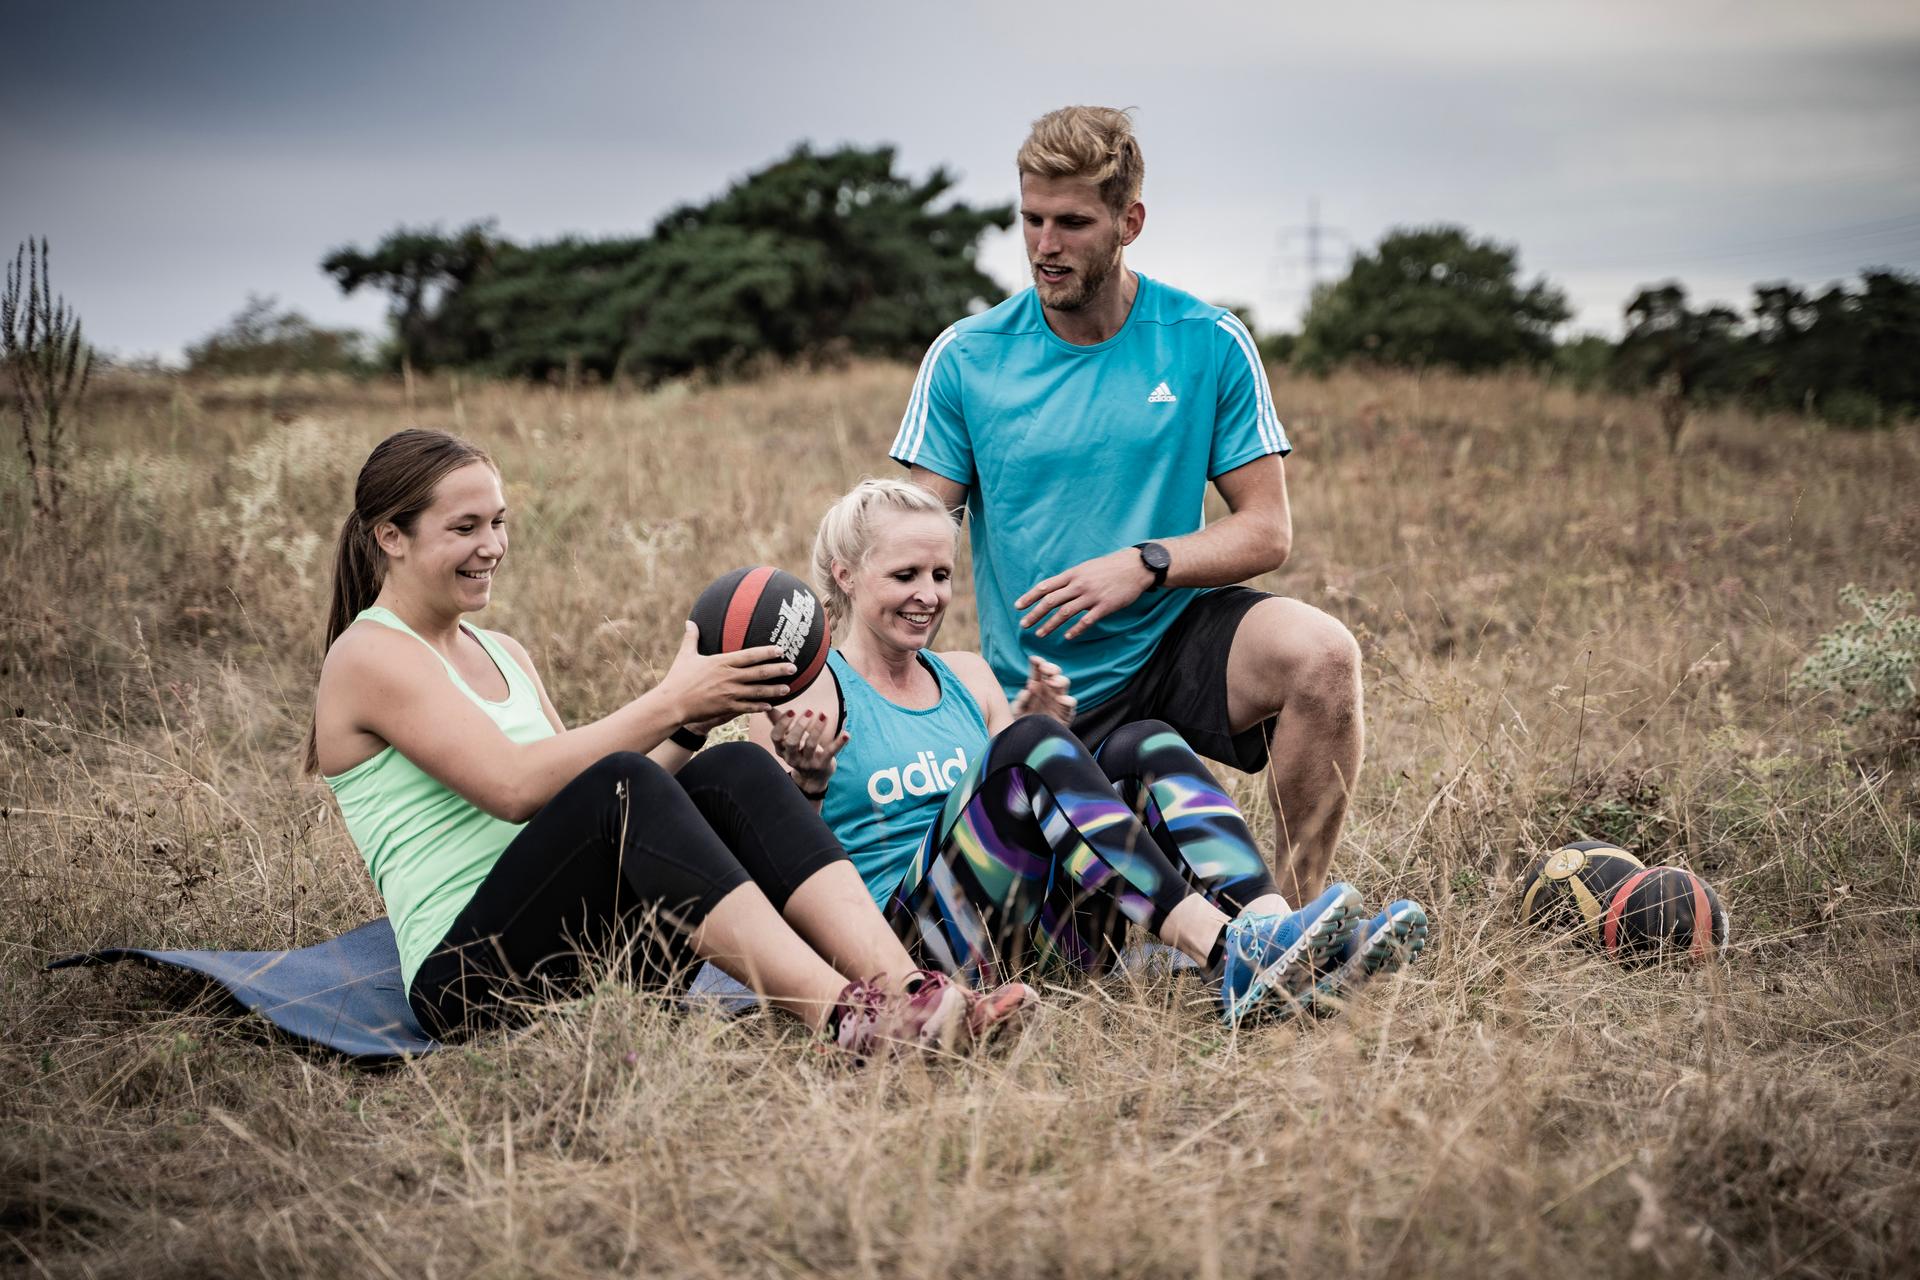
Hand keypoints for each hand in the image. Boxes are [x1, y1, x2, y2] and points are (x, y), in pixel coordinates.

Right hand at [657, 623, 793, 724]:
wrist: (671, 703)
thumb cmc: (678, 678)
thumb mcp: (685, 655)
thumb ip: (692, 638)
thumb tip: (689, 621)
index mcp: (722, 662)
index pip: (750, 655)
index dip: (767, 652)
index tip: (781, 649)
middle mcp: (729, 677)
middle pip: (759, 673)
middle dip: (778, 670)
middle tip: (793, 667)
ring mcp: (729, 694)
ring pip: (757, 692)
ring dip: (774, 690)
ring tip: (787, 688)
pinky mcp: (726, 708)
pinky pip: (747, 707)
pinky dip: (759, 707)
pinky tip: (770, 706)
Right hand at [768, 707, 848, 794]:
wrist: (812, 779)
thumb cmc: (799, 752)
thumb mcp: (787, 740)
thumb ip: (778, 724)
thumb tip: (768, 707)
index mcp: (781, 750)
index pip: (776, 737)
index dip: (782, 724)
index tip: (791, 711)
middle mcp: (792, 757)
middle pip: (792, 742)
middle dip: (799, 726)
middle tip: (809, 711)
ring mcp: (808, 762)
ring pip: (811, 745)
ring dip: (817, 729)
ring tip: (823, 715)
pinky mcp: (823, 764)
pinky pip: (831, 752)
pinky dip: (839, 743)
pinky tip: (846, 734)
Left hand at [1009, 656, 1075, 723]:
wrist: (1031, 742)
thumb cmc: (1023, 723)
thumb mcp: (1017, 710)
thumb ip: (1021, 700)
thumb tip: (1028, 689)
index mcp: (1037, 686)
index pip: (1039, 671)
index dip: (1038, 663)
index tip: (1034, 659)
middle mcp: (1049, 691)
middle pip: (1054, 673)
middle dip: (1051, 668)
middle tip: (1044, 668)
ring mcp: (1058, 701)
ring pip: (1064, 683)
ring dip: (1059, 680)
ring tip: (1050, 682)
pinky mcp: (1066, 713)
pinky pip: (1071, 703)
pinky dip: (1067, 700)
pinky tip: (1060, 699)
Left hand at [1015, 549, 1154, 639]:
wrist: (1135, 566)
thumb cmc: (1109, 567)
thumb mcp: (1086, 567)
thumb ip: (1070, 578)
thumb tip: (1054, 588)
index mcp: (1073, 574)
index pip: (1046, 586)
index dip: (1030, 597)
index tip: (1018, 606)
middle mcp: (1079, 584)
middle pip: (1051, 601)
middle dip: (1035, 613)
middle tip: (1024, 625)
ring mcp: (1092, 596)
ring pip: (1065, 612)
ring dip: (1050, 625)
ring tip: (1040, 634)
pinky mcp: (1105, 606)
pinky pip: (1087, 620)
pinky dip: (1076, 630)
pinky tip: (1068, 637)